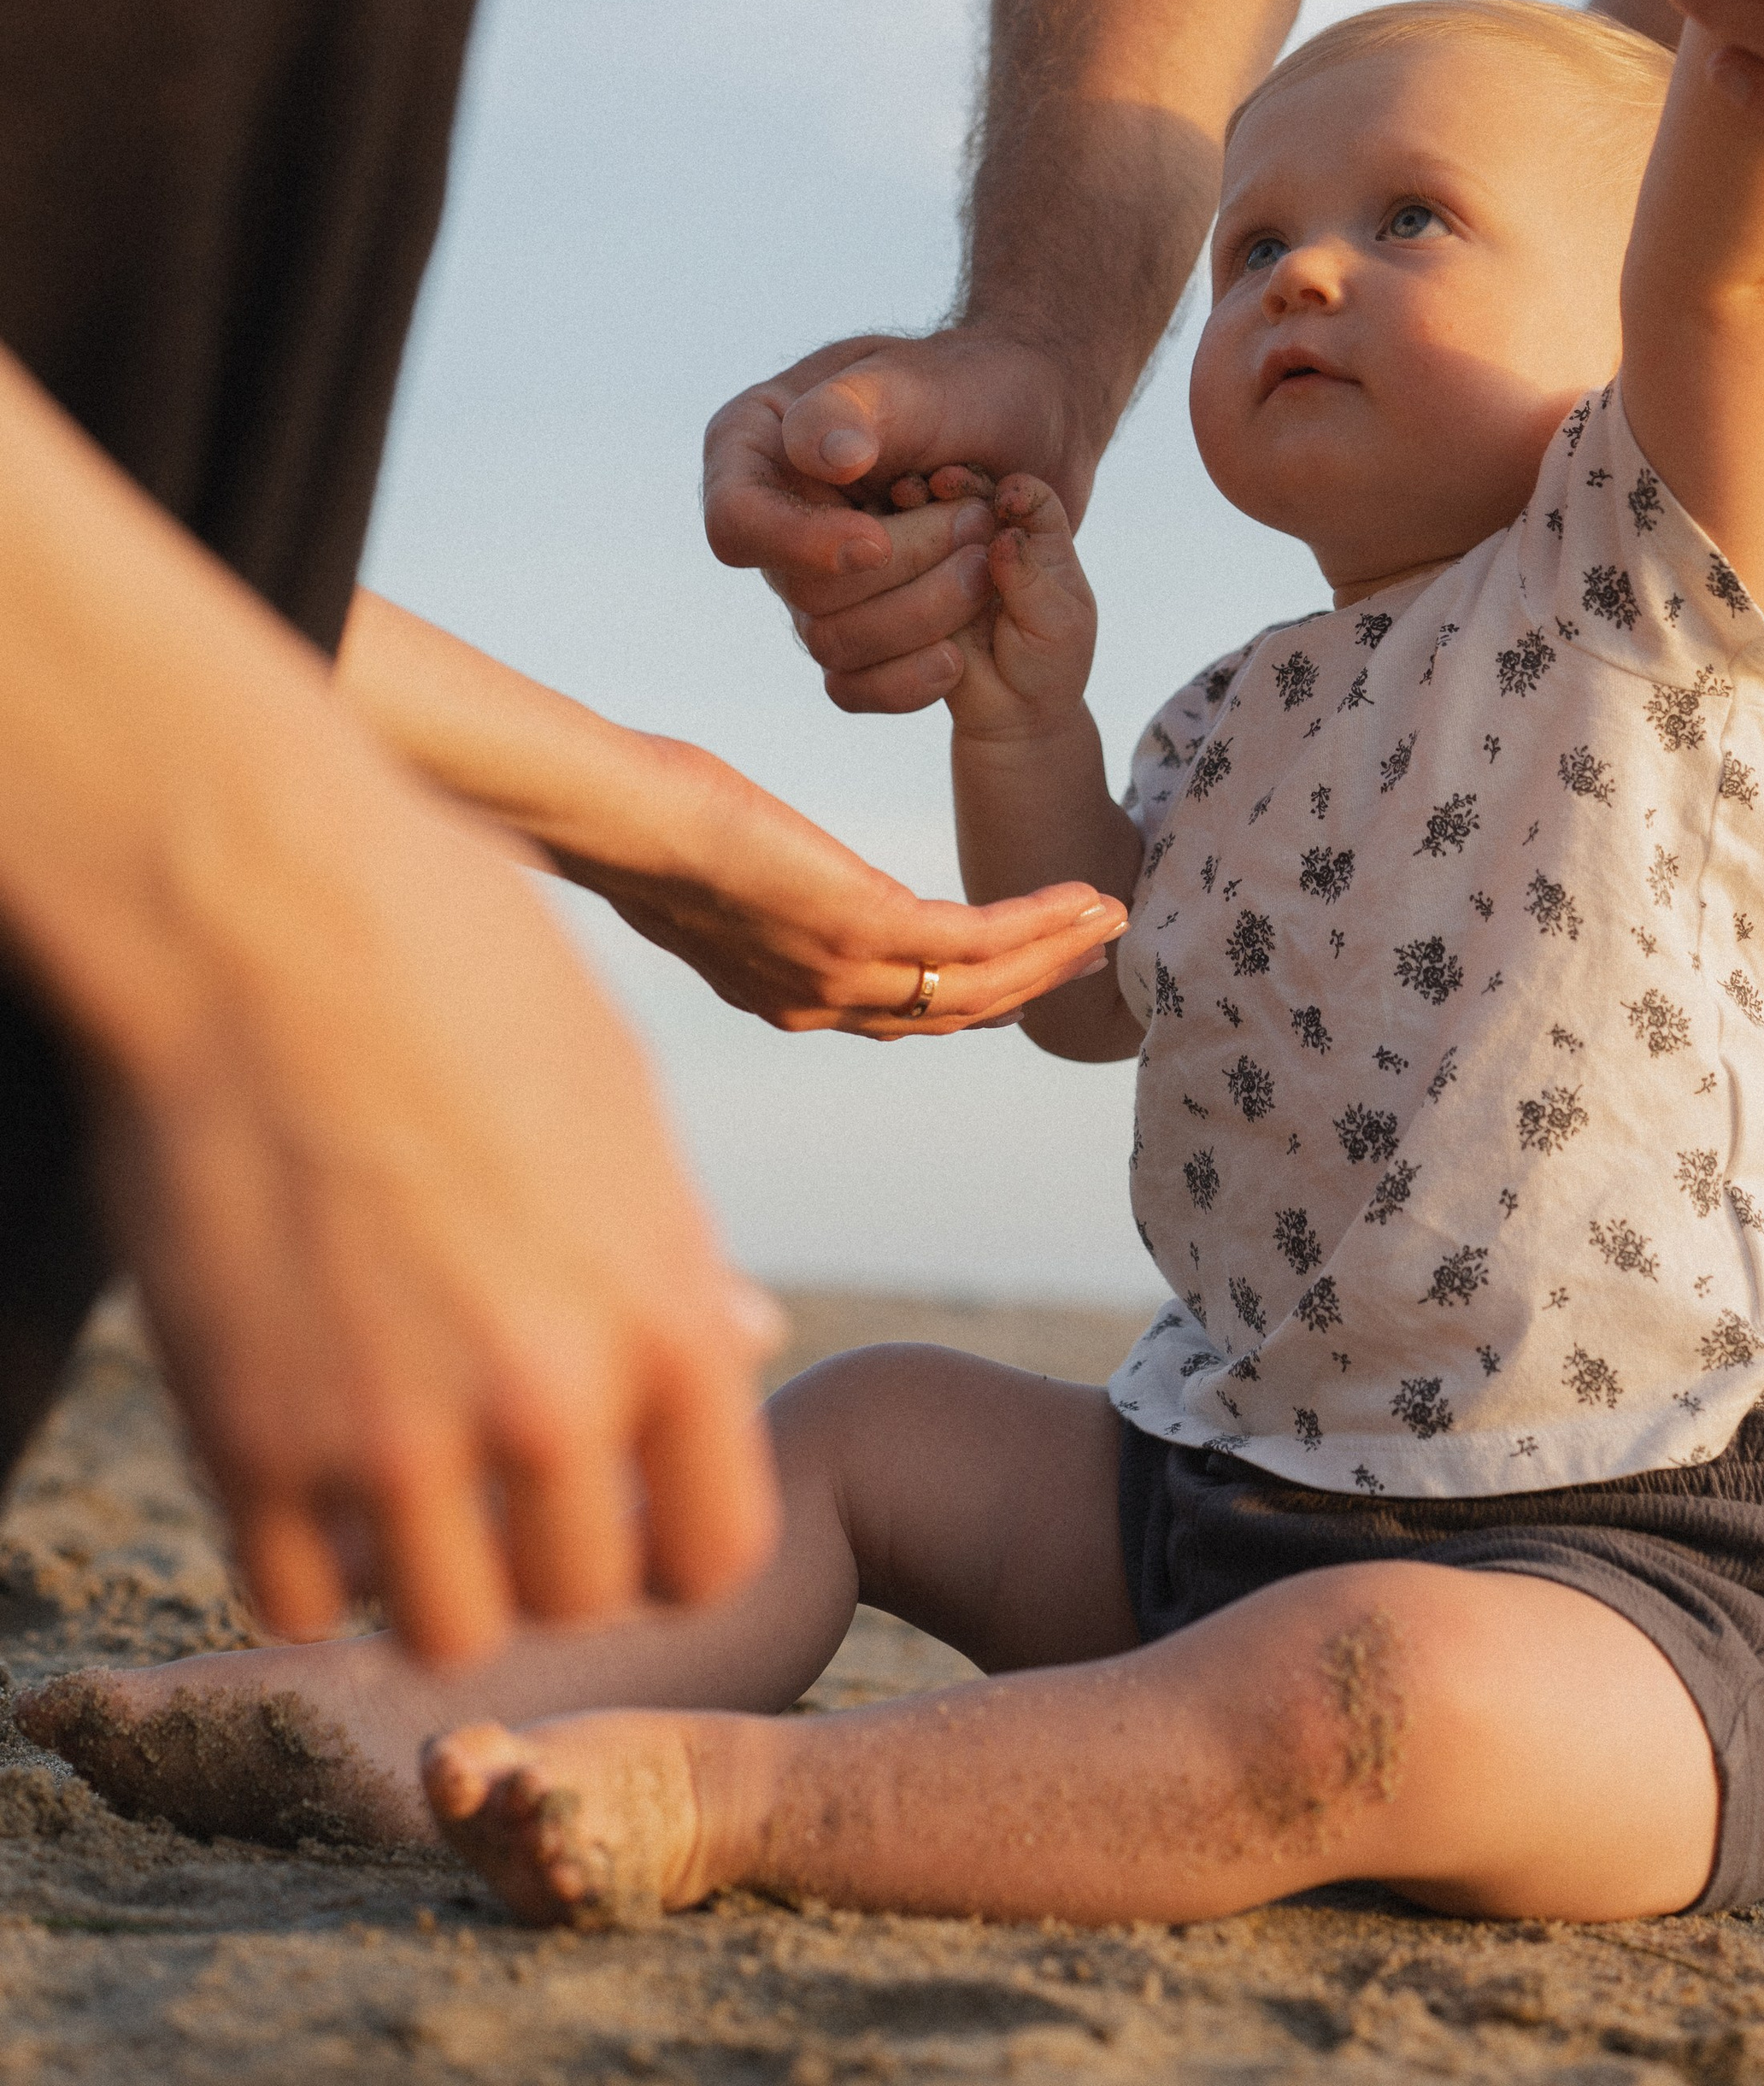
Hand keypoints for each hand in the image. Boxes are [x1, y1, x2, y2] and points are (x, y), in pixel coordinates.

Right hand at [94, 770, 783, 1668]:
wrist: (260, 911)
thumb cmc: (458, 964)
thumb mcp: (612, 1099)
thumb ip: (671, 1249)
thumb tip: (743, 1337)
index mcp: (658, 1309)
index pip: (716, 1546)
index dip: (679, 1541)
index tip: (635, 1503)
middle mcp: (542, 1396)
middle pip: (583, 1596)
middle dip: (558, 1559)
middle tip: (514, 1493)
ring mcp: (389, 1432)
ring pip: (448, 1626)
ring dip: (440, 1577)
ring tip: (417, 1491)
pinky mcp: (246, 1437)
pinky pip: (301, 1597)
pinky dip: (315, 1561)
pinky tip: (316, 1475)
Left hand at [562, 727, 1124, 1035]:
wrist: (619, 821)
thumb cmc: (646, 821)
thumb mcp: (715, 865)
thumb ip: (757, 882)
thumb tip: (755, 859)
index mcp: (787, 993)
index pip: (901, 1012)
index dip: (973, 996)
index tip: (1024, 968)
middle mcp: (820, 1001)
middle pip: (953, 1012)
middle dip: (1030, 984)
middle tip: (1090, 951)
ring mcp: (845, 973)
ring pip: (977, 986)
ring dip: (1052, 955)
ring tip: (1107, 917)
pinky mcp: (863, 928)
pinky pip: (974, 940)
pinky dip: (1035, 922)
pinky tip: (1076, 896)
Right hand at [701, 327, 1099, 716]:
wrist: (1029, 428)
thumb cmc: (967, 387)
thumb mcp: (915, 379)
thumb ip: (857, 407)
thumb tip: (819, 457)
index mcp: (754, 447)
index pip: (737, 523)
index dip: (803, 546)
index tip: (877, 538)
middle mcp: (772, 520)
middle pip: (803, 594)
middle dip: (904, 567)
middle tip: (978, 519)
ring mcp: (810, 580)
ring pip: (836, 645)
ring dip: (926, 611)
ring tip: (987, 555)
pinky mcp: (857, 625)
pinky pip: (855, 687)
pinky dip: (912, 678)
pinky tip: (960, 650)